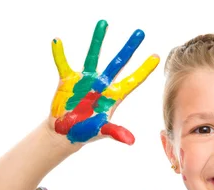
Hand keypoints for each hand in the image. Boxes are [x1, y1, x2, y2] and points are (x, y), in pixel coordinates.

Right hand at [50, 20, 158, 144]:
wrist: (66, 131)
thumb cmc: (87, 132)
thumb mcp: (102, 131)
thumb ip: (115, 132)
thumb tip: (132, 141)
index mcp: (114, 96)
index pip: (133, 80)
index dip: (144, 69)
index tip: (156, 56)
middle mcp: (102, 84)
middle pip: (118, 62)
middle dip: (129, 48)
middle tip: (140, 32)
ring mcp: (86, 80)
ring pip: (94, 56)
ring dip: (98, 40)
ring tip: (104, 23)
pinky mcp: (68, 80)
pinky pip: (63, 64)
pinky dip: (59, 54)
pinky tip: (57, 41)